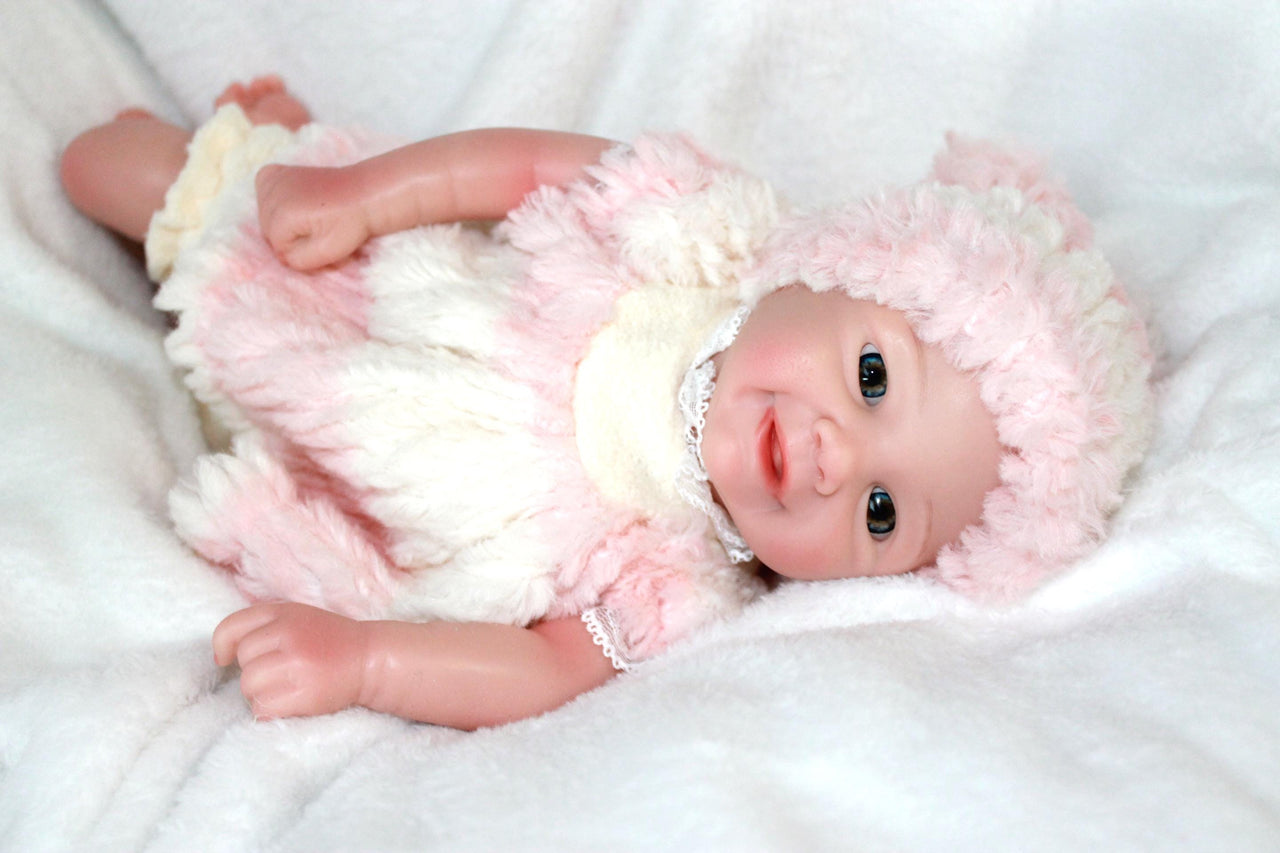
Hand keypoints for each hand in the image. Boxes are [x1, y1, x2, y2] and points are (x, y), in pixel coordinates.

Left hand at [213, 602, 368, 718]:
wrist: (370, 659)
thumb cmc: (328, 641)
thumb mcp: (296, 618)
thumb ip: (261, 627)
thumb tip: (221, 657)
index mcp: (284, 612)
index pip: (231, 628)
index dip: (223, 646)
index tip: (227, 658)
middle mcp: (289, 634)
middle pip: (243, 662)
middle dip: (255, 671)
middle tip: (282, 672)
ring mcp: (297, 664)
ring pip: (249, 687)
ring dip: (261, 693)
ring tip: (287, 688)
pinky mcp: (305, 694)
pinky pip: (263, 709)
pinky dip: (272, 711)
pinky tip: (291, 702)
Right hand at [255, 163, 370, 269]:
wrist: (364, 194)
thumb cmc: (349, 224)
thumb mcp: (327, 253)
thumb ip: (297, 261)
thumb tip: (280, 255)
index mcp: (283, 215)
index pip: (277, 247)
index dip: (298, 250)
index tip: (321, 239)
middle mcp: (274, 195)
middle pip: (267, 231)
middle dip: (290, 236)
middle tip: (317, 228)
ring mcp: (275, 179)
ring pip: (263, 213)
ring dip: (281, 219)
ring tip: (308, 214)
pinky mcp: (278, 171)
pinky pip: (261, 188)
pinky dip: (270, 196)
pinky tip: (290, 200)